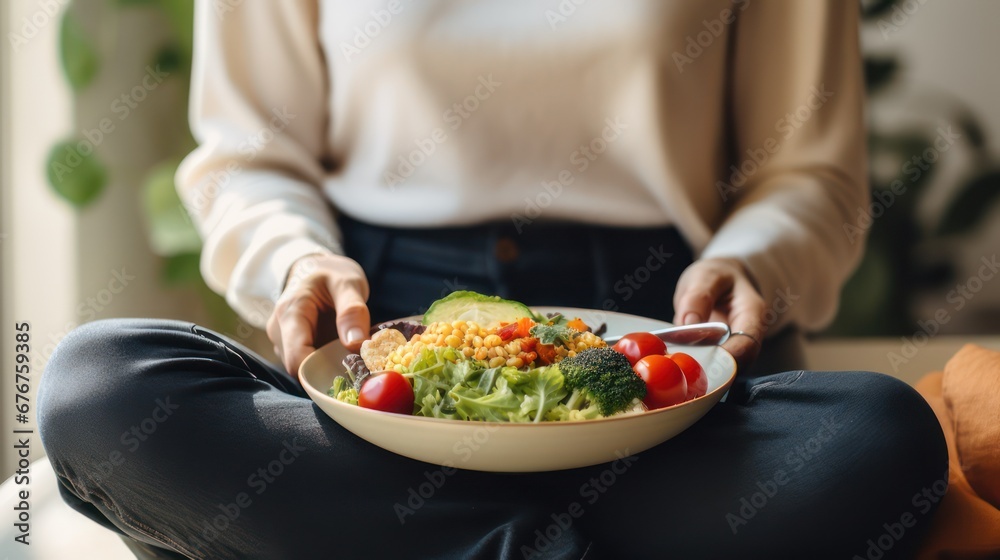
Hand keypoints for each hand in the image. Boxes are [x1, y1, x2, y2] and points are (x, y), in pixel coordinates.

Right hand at [266, 254, 370, 377]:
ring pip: (304, 368)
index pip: (296, 359)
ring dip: (328, 366)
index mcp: (289, 314)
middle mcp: (279, 331)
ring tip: (351, 353)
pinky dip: (326, 362)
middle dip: (328, 369)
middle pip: (299, 367)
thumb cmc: (330, 273)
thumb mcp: (347, 283)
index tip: (351, 370)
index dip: (321, 371)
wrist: (316, 268)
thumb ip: (351, 310)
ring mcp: (283, 341)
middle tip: (358, 362)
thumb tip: (355, 344)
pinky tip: (342, 351)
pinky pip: (308, 363)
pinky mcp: (292, 347)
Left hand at [673, 257, 765, 372]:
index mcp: (752, 312)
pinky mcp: (721, 353)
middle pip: (740, 361)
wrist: (719, 279)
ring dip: (706, 372)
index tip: (704, 363)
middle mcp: (749, 334)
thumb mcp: (705, 276)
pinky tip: (681, 368)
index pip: (748, 342)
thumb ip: (698, 296)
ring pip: (727, 368)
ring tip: (682, 372)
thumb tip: (690, 324)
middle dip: (715, 370)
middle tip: (687, 373)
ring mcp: (736, 346)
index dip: (728, 357)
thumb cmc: (715, 275)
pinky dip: (699, 368)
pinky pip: (714, 366)